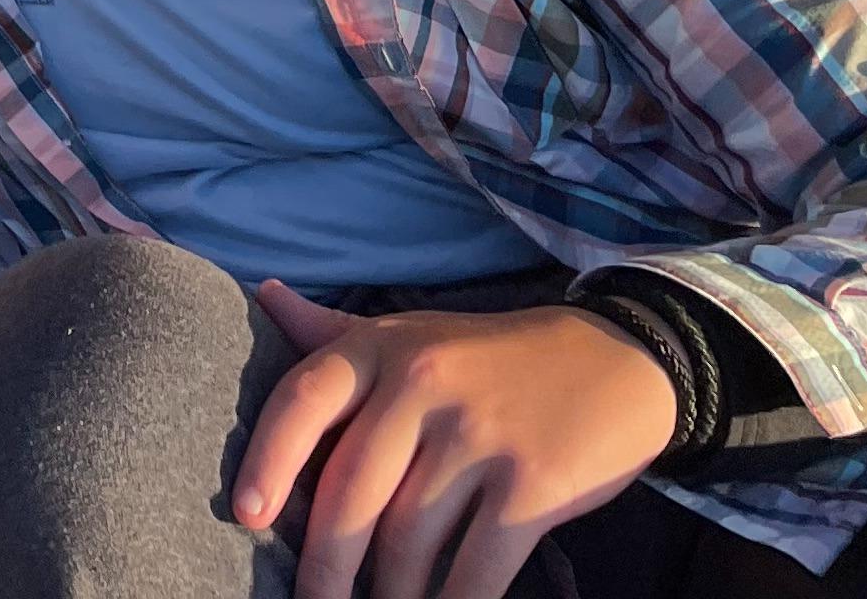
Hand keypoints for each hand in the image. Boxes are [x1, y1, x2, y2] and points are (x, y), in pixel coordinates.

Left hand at [235, 285, 677, 598]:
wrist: (619, 360)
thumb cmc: (492, 357)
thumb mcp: (412, 333)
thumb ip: (334, 331)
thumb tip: (264, 296)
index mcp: (383, 348)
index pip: (303, 400)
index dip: (267, 460)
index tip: (247, 516)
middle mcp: (423, 385)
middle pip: (352, 493)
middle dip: (325, 565)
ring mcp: (480, 436)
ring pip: (408, 540)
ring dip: (389, 595)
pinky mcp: (534, 484)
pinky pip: (476, 567)